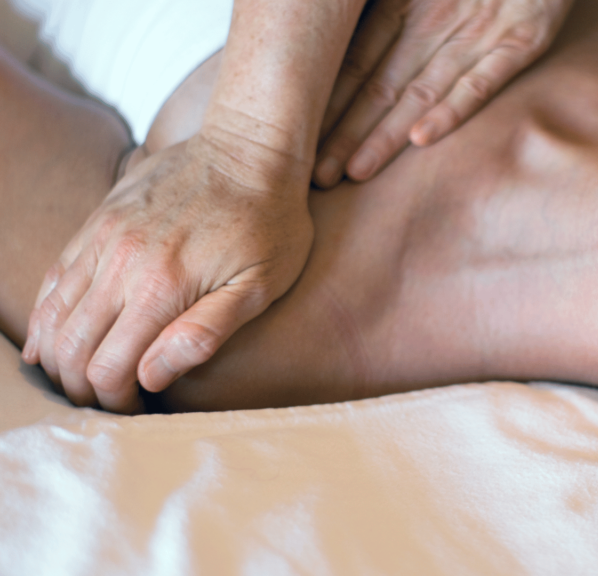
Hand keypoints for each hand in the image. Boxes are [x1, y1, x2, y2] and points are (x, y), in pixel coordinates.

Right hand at [21, 131, 313, 413]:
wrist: (251, 147)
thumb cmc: (270, 222)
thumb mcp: (259, 286)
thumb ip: (205, 332)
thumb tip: (150, 376)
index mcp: (161, 288)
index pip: (108, 368)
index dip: (114, 401)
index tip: (134, 410)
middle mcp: (120, 263)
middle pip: (70, 347)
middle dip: (81, 386)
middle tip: (105, 402)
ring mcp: (103, 237)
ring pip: (53, 313)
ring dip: (58, 354)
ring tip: (78, 377)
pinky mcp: (99, 219)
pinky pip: (55, 274)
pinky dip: (48, 313)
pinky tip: (52, 336)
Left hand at [313, 0, 574, 184]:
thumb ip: (392, 11)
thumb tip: (355, 46)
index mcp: (406, 3)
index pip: (359, 61)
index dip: (330, 102)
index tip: (303, 136)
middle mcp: (435, 23)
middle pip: (381, 86)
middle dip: (347, 133)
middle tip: (316, 174)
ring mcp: (478, 35)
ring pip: (421, 92)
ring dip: (386, 134)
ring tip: (354, 171)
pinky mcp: (520, 43)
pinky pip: (480, 82)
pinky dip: (451, 110)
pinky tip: (421, 138)